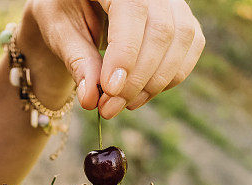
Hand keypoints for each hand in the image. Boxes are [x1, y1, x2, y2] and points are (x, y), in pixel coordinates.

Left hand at [24, 0, 204, 117]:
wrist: (79, 3)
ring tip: (122, 105)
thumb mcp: (60, 31)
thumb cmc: (65, 11)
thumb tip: (91, 98)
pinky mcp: (182, 15)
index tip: (110, 91)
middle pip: (161, 30)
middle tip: (109, 108)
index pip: (133, 11)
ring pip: (182, 39)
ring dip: (155, 82)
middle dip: (137, 79)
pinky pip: (191, 46)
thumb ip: (77, 60)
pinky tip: (140, 93)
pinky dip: (169, 76)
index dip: (126, 54)